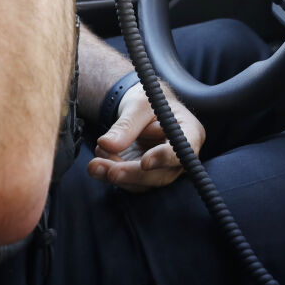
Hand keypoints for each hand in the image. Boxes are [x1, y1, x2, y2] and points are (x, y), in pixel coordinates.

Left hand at [86, 82, 205, 192]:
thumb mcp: (139, 104)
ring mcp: (165, 169)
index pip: (183, 150)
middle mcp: (181, 156)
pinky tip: (100, 160)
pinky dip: (112, 173)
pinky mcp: (147, 176)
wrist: (144, 108)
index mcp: (190, 133)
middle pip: (161, 174)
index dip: (165, 158)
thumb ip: (126, 124)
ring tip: (94, 164)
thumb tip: (106, 144)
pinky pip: (130, 182)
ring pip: (143, 183)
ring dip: (117, 175)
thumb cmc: (150, 101)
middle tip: (108, 171)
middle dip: (131, 173)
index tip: (144, 162)